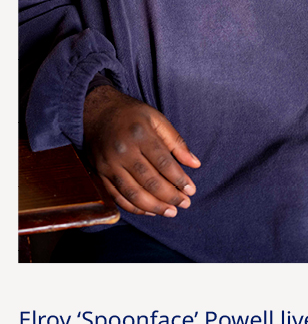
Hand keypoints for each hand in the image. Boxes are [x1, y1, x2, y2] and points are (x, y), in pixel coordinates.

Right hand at [83, 86, 200, 216]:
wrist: (95, 111)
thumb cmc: (131, 114)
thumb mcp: (156, 118)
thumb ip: (176, 141)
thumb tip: (195, 163)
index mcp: (140, 134)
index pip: (163, 163)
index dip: (179, 180)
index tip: (191, 190)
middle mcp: (123, 151)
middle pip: (149, 181)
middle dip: (170, 196)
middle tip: (185, 204)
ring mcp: (109, 164)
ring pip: (134, 193)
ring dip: (154, 207)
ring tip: (171, 212)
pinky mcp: (100, 174)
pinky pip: (118, 197)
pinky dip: (135, 208)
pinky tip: (150, 211)